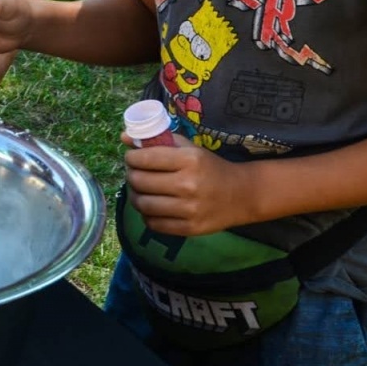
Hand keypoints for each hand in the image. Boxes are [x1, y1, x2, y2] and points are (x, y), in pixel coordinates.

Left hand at [123, 141, 255, 235]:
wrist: (242, 195)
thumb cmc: (211, 168)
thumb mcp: (190, 149)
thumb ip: (159, 141)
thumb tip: (124, 137)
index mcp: (189, 160)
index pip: (145, 159)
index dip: (131, 158)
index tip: (131, 158)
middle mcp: (188, 185)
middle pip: (139, 181)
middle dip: (131, 175)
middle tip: (133, 173)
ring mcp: (189, 209)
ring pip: (143, 204)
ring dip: (135, 196)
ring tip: (139, 190)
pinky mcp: (189, 228)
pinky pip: (153, 224)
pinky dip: (146, 215)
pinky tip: (151, 206)